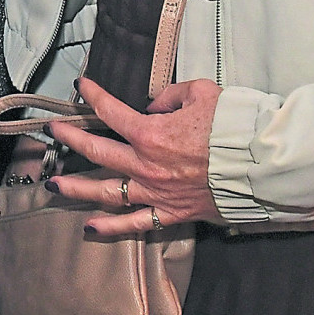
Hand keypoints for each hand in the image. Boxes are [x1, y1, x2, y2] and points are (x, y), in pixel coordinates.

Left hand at [46, 77, 223, 236]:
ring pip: (106, 191)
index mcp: (151, 133)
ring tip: (54, 184)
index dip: (92, 96)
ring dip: (77, 187)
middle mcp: (146, 164)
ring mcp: (156, 192)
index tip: (80, 87)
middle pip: (97, 151)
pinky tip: (90, 226)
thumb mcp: (200, 93)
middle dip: (70, 139)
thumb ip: (170, 95)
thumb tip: (153, 105)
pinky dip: (111, 226)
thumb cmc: (233, 127)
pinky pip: (135, 223)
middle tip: (53, 131)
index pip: (110, 110)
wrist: (260, 166)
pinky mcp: (171, 213)